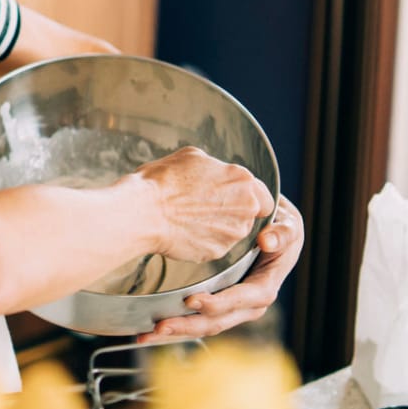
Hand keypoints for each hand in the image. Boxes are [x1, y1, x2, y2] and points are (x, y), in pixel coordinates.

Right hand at [137, 147, 274, 262]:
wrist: (144, 212)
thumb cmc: (162, 181)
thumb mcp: (191, 157)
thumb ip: (214, 167)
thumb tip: (214, 171)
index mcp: (242, 180)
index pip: (263, 196)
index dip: (247, 197)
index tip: (232, 199)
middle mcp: (246, 207)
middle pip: (249, 215)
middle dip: (232, 212)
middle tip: (204, 208)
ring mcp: (233, 232)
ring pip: (233, 231)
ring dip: (217, 227)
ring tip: (189, 219)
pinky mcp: (218, 251)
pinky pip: (215, 246)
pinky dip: (203, 241)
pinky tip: (184, 231)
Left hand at [138, 196, 305, 343]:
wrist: (273, 235)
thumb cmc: (280, 229)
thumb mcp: (288, 227)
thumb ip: (282, 233)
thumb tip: (268, 240)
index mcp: (265, 288)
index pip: (243, 299)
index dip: (219, 302)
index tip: (193, 301)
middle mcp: (248, 306)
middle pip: (218, 321)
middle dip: (188, 325)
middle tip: (160, 326)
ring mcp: (231, 309)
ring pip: (203, 326)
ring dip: (176, 332)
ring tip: (146, 334)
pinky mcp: (217, 307)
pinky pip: (195, 320)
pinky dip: (174, 326)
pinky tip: (149, 330)